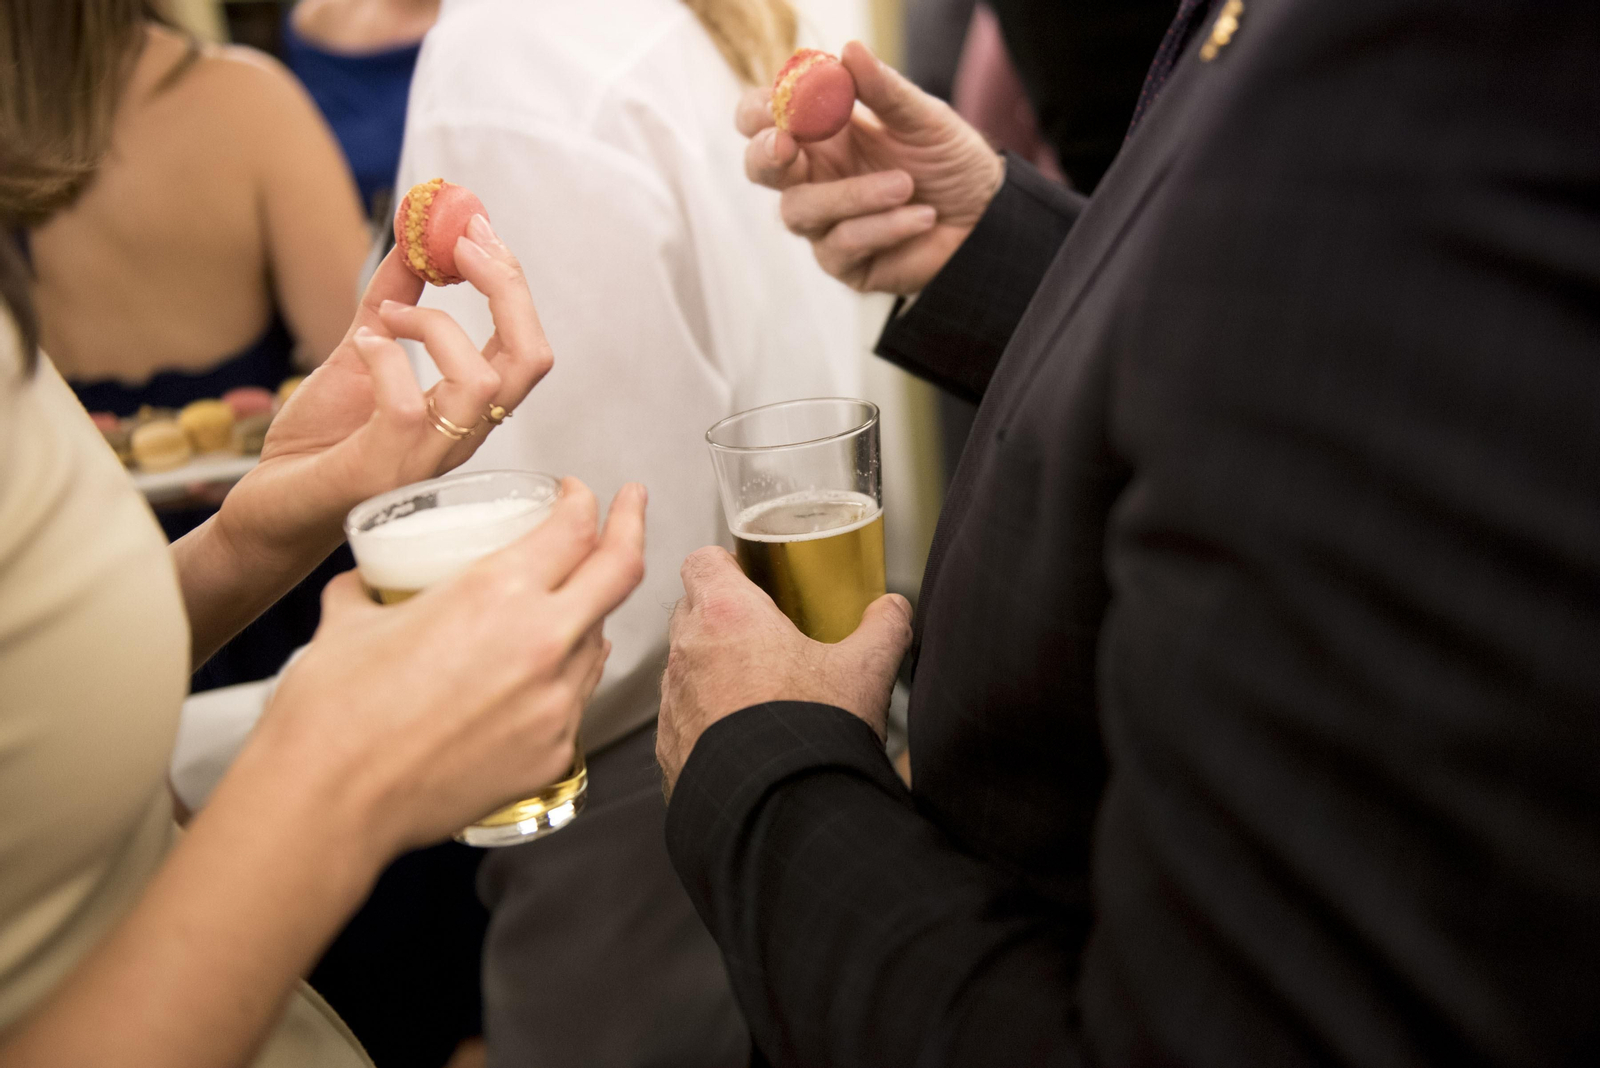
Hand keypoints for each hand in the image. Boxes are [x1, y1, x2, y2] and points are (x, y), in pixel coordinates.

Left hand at [215, 214, 553, 566]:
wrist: (270, 511)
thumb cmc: (321, 445)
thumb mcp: (361, 354)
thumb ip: (391, 299)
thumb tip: (415, 236)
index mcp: (468, 411)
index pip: (527, 347)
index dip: (512, 283)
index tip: (477, 229)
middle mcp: (463, 437)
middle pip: (529, 359)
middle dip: (506, 287)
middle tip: (463, 241)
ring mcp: (426, 459)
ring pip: (480, 382)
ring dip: (435, 324)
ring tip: (386, 315)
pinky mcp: (380, 472)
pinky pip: (405, 405)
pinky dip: (386, 357)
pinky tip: (362, 346)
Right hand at [232, 480, 646, 859]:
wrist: (328, 805)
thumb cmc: (332, 715)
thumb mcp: (349, 620)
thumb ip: (371, 588)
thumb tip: (369, 580)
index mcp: (497, 592)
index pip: (575, 527)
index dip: (584, 500)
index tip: (577, 494)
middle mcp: (542, 642)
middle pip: (621, 570)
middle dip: (631, 527)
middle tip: (630, 505)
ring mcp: (556, 703)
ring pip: (600, 639)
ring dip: (587, 614)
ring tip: (558, 607)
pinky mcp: (554, 754)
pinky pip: (577, 699)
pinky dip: (566, 676)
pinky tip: (541, 675)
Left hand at [656, 547, 912, 799]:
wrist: (779, 813)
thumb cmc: (811, 732)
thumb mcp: (866, 671)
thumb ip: (884, 627)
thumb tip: (893, 609)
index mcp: (727, 616)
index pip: (702, 562)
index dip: (724, 565)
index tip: (748, 577)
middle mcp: (688, 653)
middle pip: (691, 612)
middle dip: (721, 617)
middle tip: (764, 636)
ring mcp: (672, 702)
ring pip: (684, 667)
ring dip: (712, 670)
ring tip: (757, 691)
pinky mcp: (668, 748)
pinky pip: (682, 718)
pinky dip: (705, 719)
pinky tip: (742, 737)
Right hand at [739, 40, 1002, 293]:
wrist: (988, 218)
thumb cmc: (950, 163)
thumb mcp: (924, 118)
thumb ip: (885, 90)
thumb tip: (849, 51)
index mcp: (823, 135)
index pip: (765, 120)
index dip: (759, 112)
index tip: (778, 105)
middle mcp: (815, 178)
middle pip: (760, 168)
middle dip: (766, 155)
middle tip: (787, 144)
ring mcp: (824, 224)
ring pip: (799, 211)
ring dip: (852, 195)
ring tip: (906, 185)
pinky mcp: (845, 263)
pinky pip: (842, 244)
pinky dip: (884, 226)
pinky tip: (923, 216)